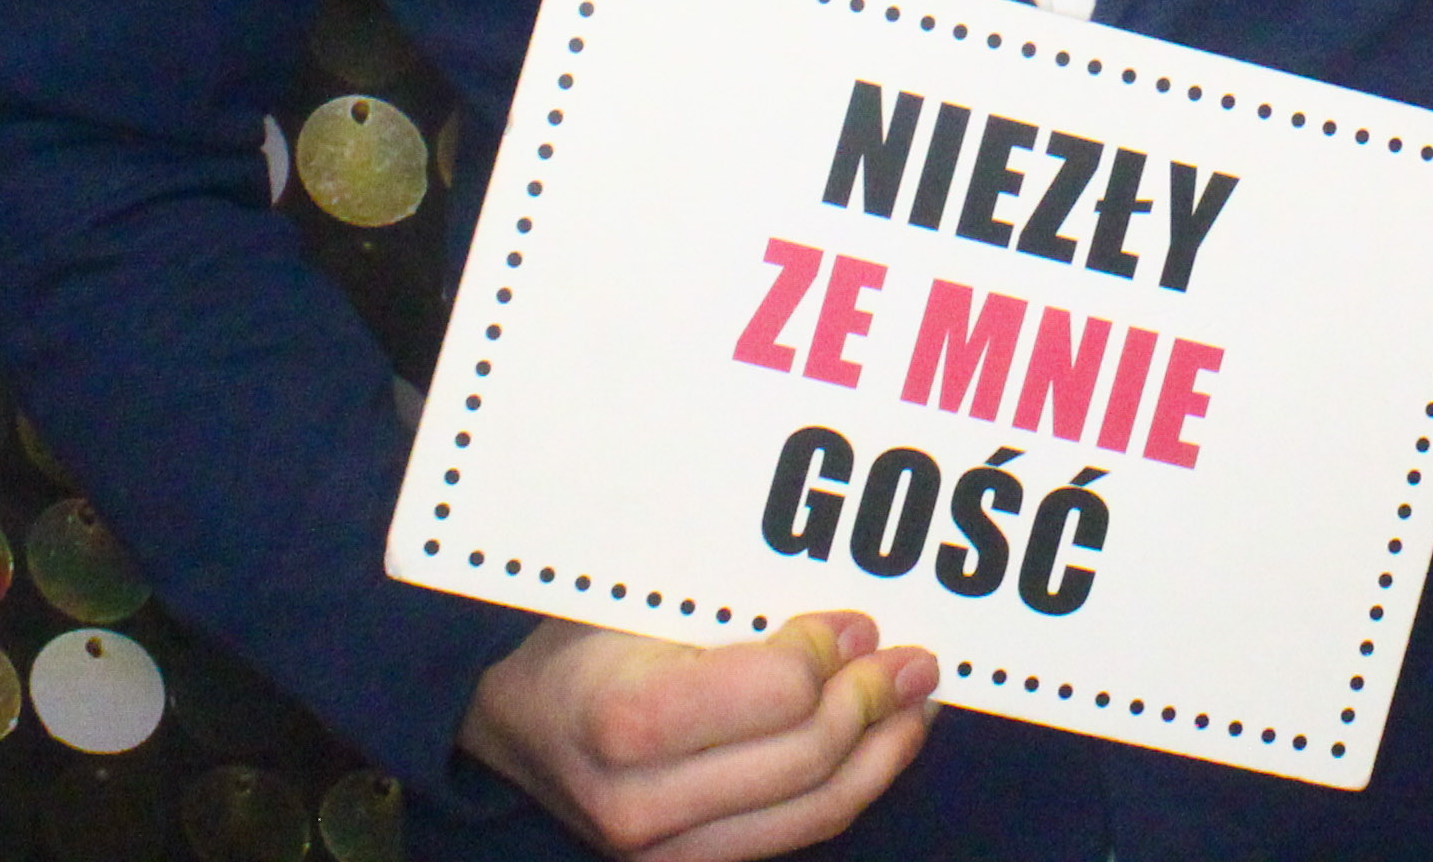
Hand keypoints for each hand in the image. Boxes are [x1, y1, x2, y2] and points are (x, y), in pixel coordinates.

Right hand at [460, 611, 936, 859]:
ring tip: (915, 700)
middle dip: (872, 702)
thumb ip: (735, 602)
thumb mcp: (642, 595)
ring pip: (813, 812)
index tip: (854, 621)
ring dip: (882, 753)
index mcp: (621, 717)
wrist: (517, 718)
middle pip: (805, 759)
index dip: (829, 654)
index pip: (777, 694)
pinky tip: (879, 744)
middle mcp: (638, 803)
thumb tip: (850, 628)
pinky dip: (849, 787)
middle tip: (910, 658)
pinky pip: (793, 835)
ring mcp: (661, 850)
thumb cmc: (583, 637)